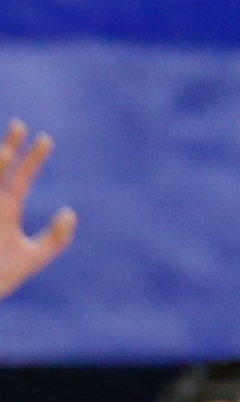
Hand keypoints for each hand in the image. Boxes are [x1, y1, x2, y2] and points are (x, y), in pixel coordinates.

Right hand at [0, 123, 74, 301]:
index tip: (45, 138)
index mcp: (6, 211)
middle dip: (8, 148)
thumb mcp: (34, 258)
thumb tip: (69, 211)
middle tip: (20, 124)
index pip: (21, 178)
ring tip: (4, 152)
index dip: (32, 158)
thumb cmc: (2, 277)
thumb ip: (57, 238)